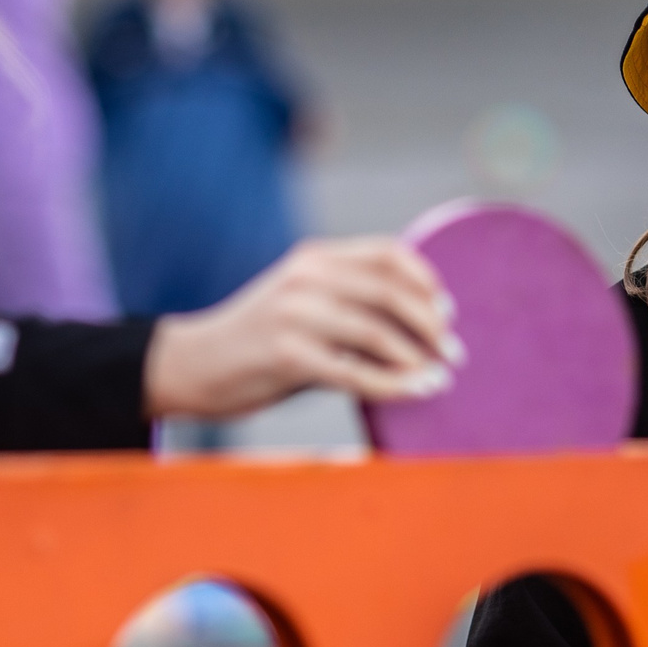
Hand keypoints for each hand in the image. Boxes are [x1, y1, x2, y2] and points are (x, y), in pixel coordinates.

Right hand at [144, 237, 463, 419]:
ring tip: (440, 377)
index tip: (448, 309)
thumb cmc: (257, 343)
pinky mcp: (286, 354)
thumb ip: (347, 307)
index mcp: (313, 259)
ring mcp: (294, 314)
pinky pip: (355, 372)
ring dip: (418, 358)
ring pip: (377, 332)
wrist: (193, 366)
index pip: (385, 254)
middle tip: (454, 352)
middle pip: (389, 291)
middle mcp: (306, 278)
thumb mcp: (301, 307)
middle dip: (431, 324)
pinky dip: (394, 385)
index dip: (425, 280)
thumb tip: (417, 330)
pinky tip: (417, 392)